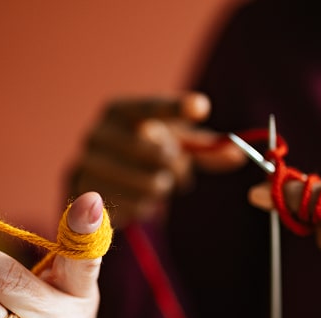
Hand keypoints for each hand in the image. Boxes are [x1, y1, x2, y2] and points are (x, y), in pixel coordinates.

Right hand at [71, 93, 244, 226]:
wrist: (95, 188)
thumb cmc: (141, 157)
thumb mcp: (171, 144)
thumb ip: (203, 146)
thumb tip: (236, 154)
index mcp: (117, 111)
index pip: (149, 107)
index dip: (175, 107)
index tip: (201, 108)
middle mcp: (96, 133)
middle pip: (158, 152)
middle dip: (176, 166)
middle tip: (174, 173)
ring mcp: (86, 166)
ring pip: (149, 184)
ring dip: (161, 190)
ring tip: (153, 186)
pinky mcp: (84, 199)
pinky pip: (134, 208)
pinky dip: (143, 207)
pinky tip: (136, 201)